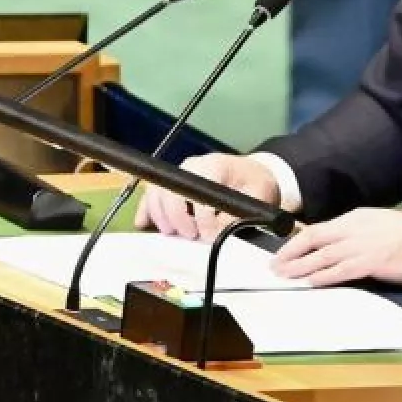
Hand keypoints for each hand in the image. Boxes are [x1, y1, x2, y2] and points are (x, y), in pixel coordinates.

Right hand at [133, 153, 278, 241]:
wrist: (252, 172)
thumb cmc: (255, 183)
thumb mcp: (258, 197)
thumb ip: (239, 213)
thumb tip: (218, 231)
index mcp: (214, 166)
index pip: (198, 189)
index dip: (201, 216)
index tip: (208, 235)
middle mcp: (193, 166)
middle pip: (171, 191)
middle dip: (178, 218)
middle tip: (190, 236)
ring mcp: (180, 173)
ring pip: (157, 192)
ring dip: (161, 216)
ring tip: (173, 233)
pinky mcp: (174, 182)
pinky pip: (153, 193)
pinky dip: (146, 209)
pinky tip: (142, 223)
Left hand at [271, 207, 401, 286]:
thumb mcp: (381, 224)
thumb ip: (361, 232)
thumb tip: (345, 244)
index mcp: (357, 217)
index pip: (319, 228)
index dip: (299, 241)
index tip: (286, 251)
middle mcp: (353, 228)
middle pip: (312, 239)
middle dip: (290, 253)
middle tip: (275, 265)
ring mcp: (360, 245)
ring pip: (320, 256)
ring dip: (298, 267)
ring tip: (284, 276)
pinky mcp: (369, 262)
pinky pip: (337, 271)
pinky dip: (321, 277)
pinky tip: (309, 282)